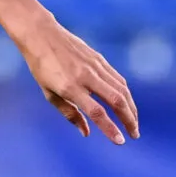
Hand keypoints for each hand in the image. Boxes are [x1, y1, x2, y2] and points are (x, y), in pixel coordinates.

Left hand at [17, 17, 139, 143]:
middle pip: (116, 100)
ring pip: (122, 90)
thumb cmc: (41, 67)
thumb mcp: (49, 93)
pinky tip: (127, 104)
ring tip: (133, 123)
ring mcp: (95, 66)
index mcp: (69, 87)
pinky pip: (118, 79)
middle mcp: (85, 76)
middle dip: (129, 120)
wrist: (42, 35)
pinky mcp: (100, 59)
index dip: (110, 128)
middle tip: (134, 135)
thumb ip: (69, 113)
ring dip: (131, 108)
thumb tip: (87, 133)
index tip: (120, 141)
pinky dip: (126, 93)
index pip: (96, 112)